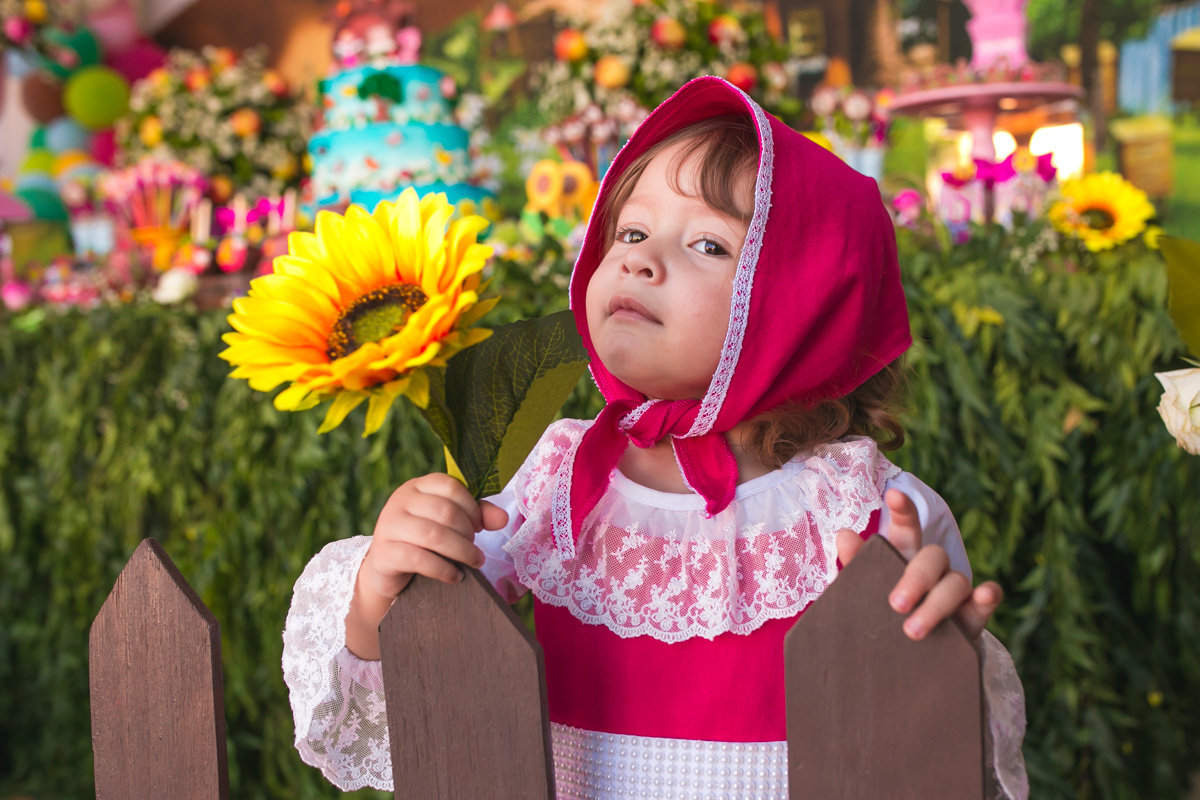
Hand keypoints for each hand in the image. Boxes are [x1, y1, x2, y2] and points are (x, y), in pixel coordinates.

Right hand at [361, 473, 509, 601]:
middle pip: (446, 512)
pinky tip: (456, 576)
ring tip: (474, 562)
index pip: (450, 486)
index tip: (479, 526)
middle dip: (467, 533)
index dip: (471, 507)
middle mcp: (400, 501)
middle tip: (475, 549)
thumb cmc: (423, 541)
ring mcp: (389, 526)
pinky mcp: (385, 554)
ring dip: (462, 551)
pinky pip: (420, 559)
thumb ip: (475, 515)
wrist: (387, 570)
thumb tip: (503, 518)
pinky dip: (444, 569)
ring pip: (434, 535)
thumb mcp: (447, 523)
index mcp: (416, 487)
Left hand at [835, 488, 1002, 641]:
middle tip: (895, 605)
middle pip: (933, 556)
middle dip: (916, 578)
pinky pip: (984, 603)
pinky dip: (988, 597)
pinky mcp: (971, 618)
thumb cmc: (879, 614)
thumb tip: (844, 535)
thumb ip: (856, 566)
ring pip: (956, 583)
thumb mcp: (863, 591)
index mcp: (902, 556)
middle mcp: (932, 568)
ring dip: (937, 604)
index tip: (894, 495)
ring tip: (913, 631)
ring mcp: (954, 591)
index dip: (903, 510)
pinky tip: (985, 594)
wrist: (898, 657)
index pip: (906, 527)